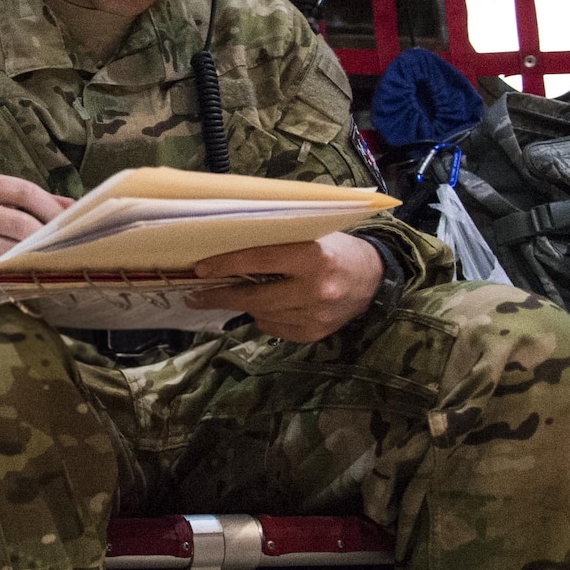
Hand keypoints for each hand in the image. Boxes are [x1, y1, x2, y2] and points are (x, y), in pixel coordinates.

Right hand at [0, 172, 72, 283]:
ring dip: (31, 256)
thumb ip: (25, 200)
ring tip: (43, 258)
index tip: (67, 221)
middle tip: (60, 245)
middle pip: (20, 222)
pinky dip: (12, 271)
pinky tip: (18, 271)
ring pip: (11, 249)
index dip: (50, 206)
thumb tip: (71, 207)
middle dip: (45, 236)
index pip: (22, 190)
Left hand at [189, 232, 384, 342]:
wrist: (374, 278)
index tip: (200, 269)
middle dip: (220, 296)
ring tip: (230, 296)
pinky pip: (275, 328)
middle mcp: (315, 289)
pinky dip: (265, 317)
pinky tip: (267, 306)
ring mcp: (316, 315)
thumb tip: (227, 246)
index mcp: (313, 256)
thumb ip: (276, 242)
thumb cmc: (335, 249)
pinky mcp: (316, 334)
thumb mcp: (311, 235)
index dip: (225, 265)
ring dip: (243, 305)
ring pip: (262, 314)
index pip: (258, 260)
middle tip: (195, 295)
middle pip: (254, 296)